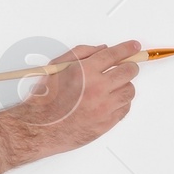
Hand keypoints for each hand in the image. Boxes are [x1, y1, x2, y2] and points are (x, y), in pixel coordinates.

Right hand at [0, 41, 140, 160]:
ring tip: (113, 88)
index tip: (134, 46)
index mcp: (85, 71)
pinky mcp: (106, 123)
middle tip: (126, 68)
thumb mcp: (56, 67)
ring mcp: (104, 107)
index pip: (115, 55)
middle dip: (129, 67)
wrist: (40, 128)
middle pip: (128, 72)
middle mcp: (97, 88)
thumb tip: (102, 49)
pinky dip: (121, 103)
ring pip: (129, 91)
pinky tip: (111, 102)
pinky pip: (125, 109)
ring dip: (124, 86)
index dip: (128, 48)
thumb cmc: (45, 100)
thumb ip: (80, 54)